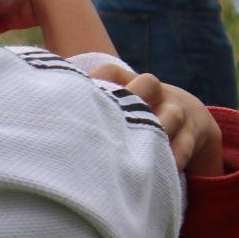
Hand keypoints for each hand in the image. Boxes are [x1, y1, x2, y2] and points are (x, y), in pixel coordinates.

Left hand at [89, 64, 222, 174]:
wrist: (193, 121)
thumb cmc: (140, 117)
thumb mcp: (122, 107)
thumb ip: (93, 108)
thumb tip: (45, 108)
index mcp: (131, 84)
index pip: (113, 73)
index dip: (100, 79)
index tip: (83, 91)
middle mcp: (155, 93)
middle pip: (148, 83)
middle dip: (135, 94)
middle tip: (119, 111)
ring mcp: (177, 112)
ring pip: (172, 114)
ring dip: (159, 126)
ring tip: (146, 141)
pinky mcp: (193, 134)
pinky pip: (187, 143)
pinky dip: (177, 154)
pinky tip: (166, 165)